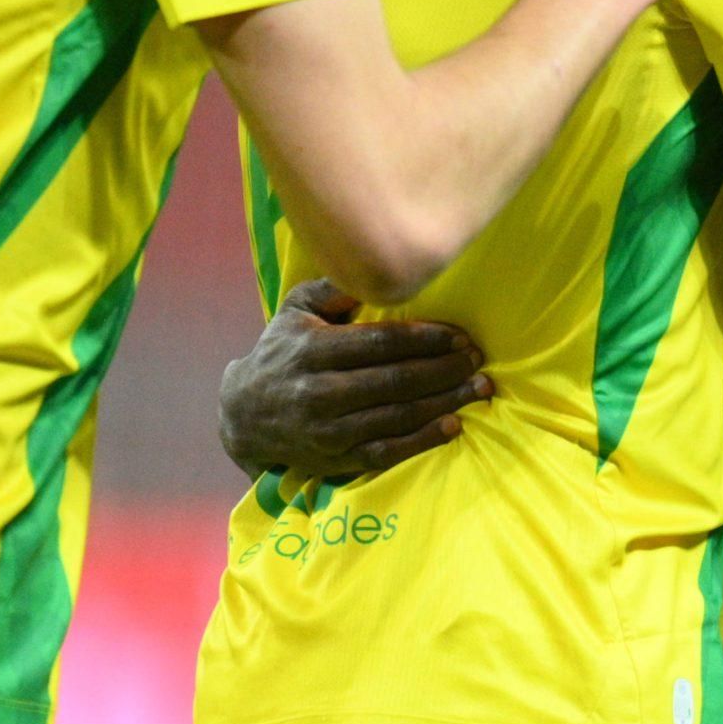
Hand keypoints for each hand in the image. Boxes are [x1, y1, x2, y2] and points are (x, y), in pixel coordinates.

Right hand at [218, 277, 489, 479]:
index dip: (426, 339)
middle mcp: (319, 391)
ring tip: (479, 388)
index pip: (381, 343)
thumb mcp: (296, 311)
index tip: (460, 336)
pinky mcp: (335, 459)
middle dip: (444, 369)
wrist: (243, 415)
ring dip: (445, 402)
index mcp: (313, 350)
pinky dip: (423, 441)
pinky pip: (387, 452)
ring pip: (397, 416)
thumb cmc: (282, 353)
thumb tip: (372, 263)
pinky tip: (452, 425)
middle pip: (396, 380)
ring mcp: (328, 430)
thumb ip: (333, 287)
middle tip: (478, 359)